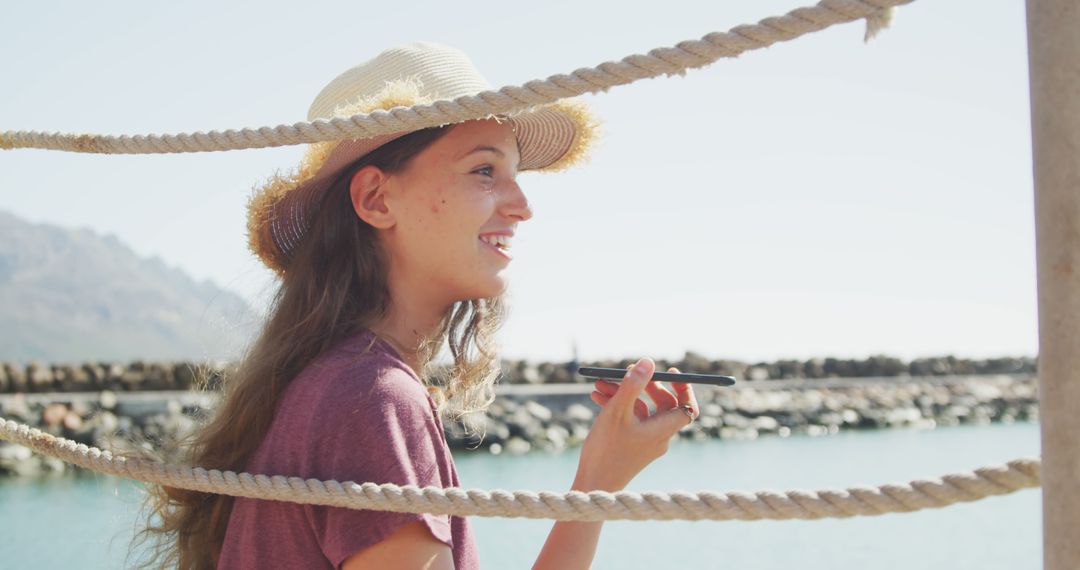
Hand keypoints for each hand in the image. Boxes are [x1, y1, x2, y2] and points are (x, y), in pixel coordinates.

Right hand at [572, 358, 698, 492]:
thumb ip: (633, 384)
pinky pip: (629, 420)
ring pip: (639, 410)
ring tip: (598, 384)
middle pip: (661, 404)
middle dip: (642, 385)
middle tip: (627, 371)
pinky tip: (596, 398)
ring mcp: (644, 442)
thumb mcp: (618, 411)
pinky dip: (616, 407)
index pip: (687, 408)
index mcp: (663, 430)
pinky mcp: (631, 446)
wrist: (594, 486)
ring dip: (622, 394)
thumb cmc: (607, 450)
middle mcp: (658, 437)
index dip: (684, 388)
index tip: (671, 371)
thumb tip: (649, 361)